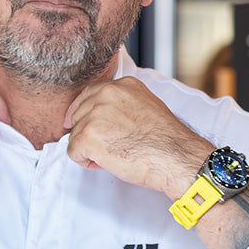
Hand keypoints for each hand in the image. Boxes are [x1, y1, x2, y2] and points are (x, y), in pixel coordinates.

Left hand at [64, 77, 210, 197]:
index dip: (84, 115)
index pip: (88, 96)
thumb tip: (105, 117)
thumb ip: (122, 105)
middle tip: (111, 147)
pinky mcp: (87, 137)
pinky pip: (73, 152)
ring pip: (75, 135)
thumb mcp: (146, 107)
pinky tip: (106, 163)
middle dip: (89, 134)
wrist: (175, 157)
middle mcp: (106, 95)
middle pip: (78, 116)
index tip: (84, 126)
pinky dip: (85, 162)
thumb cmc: (166, 140)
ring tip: (114, 155)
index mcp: (121, 86)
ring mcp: (94, 115)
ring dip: (89, 150)